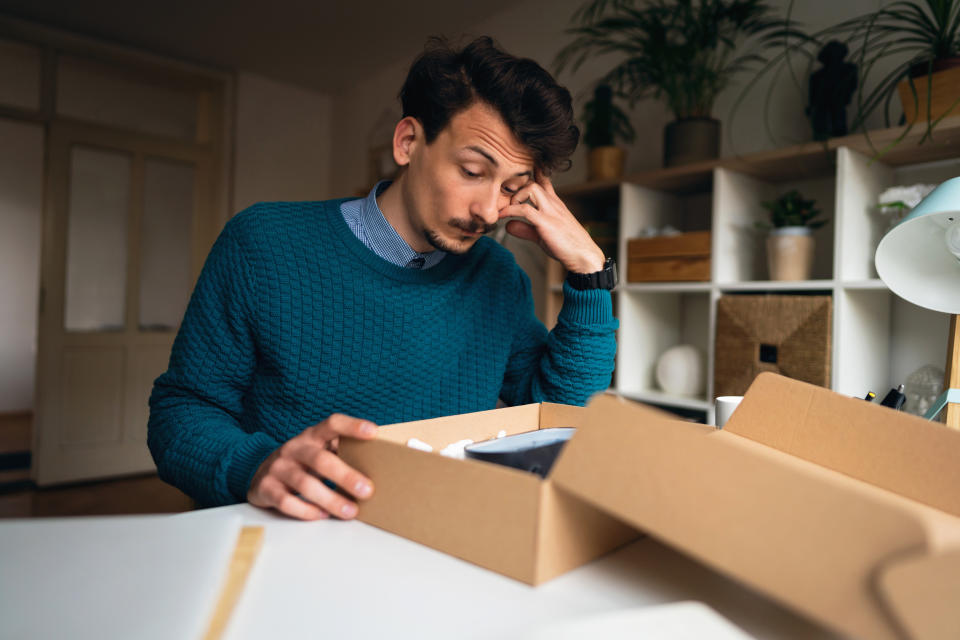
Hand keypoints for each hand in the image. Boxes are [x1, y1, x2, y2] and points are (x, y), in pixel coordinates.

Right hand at [247, 413, 376, 520]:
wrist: (258, 472)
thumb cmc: (302, 462)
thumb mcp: (318, 450)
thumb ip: (341, 453)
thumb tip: (379, 468)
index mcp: (312, 436)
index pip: (332, 424)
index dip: (352, 426)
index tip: (373, 432)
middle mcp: (294, 448)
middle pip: (321, 460)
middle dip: (346, 476)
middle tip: (367, 490)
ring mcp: (279, 468)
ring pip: (305, 484)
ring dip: (330, 499)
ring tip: (350, 511)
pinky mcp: (266, 488)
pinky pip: (287, 501)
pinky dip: (306, 511)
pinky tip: (321, 515)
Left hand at [498, 170, 604, 273]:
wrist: (583, 256)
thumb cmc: (566, 245)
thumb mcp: (541, 234)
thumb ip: (525, 228)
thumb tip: (508, 225)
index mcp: (554, 203)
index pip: (543, 180)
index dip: (530, 174)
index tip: (517, 174)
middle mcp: (553, 203)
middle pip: (533, 180)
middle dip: (516, 188)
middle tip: (506, 203)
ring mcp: (550, 211)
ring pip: (530, 188)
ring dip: (515, 197)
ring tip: (508, 210)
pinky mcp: (546, 222)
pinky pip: (525, 210)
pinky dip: (510, 211)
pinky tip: (502, 216)